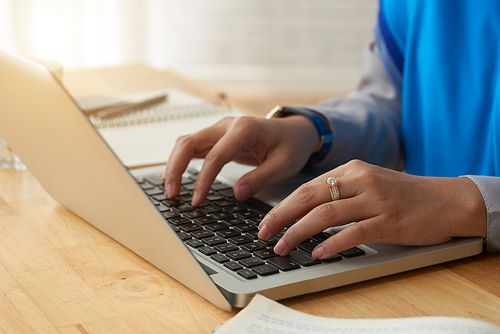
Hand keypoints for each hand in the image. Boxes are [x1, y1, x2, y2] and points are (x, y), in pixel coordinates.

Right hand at [163, 115, 318, 205]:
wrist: (296, 132)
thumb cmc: (291, 145)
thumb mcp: (283, 165)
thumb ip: (260, 179)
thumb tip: (237, 194)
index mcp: (244, 129)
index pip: (215, 156)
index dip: (203, 180)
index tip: (197, 200)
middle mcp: (227, 126)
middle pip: (189, 142)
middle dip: (175, 168)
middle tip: (172, 194)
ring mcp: (220, 130)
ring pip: (186, 143)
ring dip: (174, 164)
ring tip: (170, 189)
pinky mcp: (218, 138)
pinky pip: (193, 147)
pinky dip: (181, 161)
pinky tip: (175, 177)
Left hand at [258, 160, 486, 258]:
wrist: (448, 199)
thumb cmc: (405, 195)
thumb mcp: (370, 183)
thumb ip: (341, 191)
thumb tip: (307, 210)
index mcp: (352, 170)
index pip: (308, 187)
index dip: (284, 205)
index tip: (268, 221)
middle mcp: (360, 180)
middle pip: (309, 197)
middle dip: (281, 216)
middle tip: (263, 233)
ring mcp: (375, 200)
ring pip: (326, 214)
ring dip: (299, 232)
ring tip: (283, 246)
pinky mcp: (389, 221)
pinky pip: (353, 232)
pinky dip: (332, 243)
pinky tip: (318, 253)